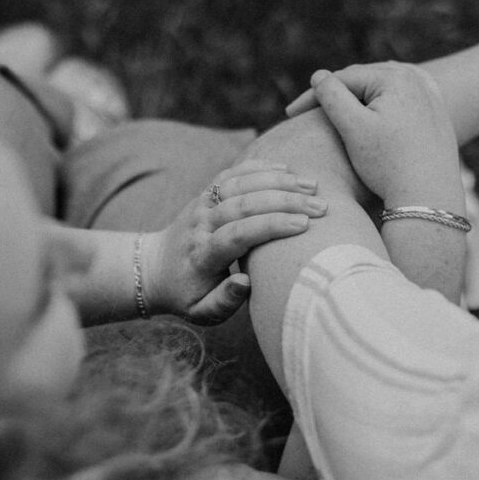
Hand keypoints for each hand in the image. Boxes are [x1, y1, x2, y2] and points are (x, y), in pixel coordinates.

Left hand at [143, 159, 325, 324]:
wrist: (157, 268)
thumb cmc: (188, 295)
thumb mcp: (202, 312)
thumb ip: (223, 301)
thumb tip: (246, 282)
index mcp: (202, 255)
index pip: (236, 234)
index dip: (270, 226)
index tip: (304, 226)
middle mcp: (201, 224)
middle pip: (243, 204)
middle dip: (285, 202)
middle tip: (321, 206)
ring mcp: (203, 204)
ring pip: (240, 184)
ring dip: (278, 181)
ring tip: (313, 186)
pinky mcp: (207, 193)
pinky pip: (233, 174)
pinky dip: (260, 167)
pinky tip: (289, 170)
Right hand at [287, 62, 463, 209]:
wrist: (430, 196)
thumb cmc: (389, 165)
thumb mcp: (354, 128)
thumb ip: (332, 97)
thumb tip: (318, 76)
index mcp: (396, 76)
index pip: (343, 79)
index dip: (313, 95)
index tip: (290, 114)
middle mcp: (417, 77)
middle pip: (363, 83)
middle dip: (334, 96)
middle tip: (305, 112)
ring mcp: (428, 93)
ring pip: (379, 92)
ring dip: (355, 100)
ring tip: (330, 112)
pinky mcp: (434, 112)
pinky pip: (397, 102)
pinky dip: (377, 107)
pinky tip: (364, 116)